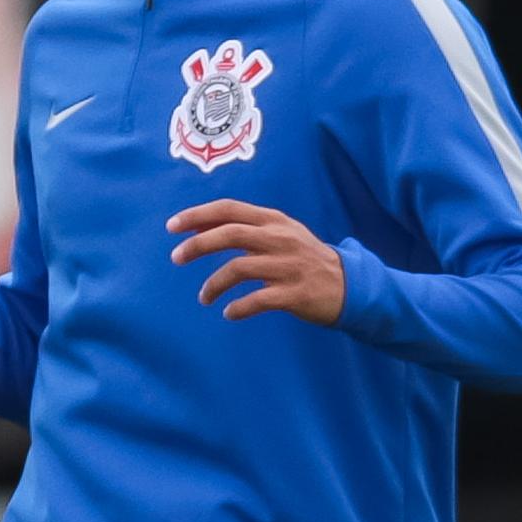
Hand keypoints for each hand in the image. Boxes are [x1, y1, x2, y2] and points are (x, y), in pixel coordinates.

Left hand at [167, 199, 345, 324]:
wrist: (350, 285)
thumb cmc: (303, 257)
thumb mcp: (278, 233)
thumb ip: (243, 228)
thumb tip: (197, 226)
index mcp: (273, 220)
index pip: (228, 209)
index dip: (197, 215)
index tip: (172, 227)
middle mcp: (280, 238)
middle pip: (229, 234)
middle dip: (197, 245)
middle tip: (176, 258)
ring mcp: (289, 266)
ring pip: (239, 269)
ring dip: (213, 284)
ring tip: (204, 297)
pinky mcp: (296, 294)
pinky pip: (258, 300)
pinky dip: (238, 307)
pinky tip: (229, 313)